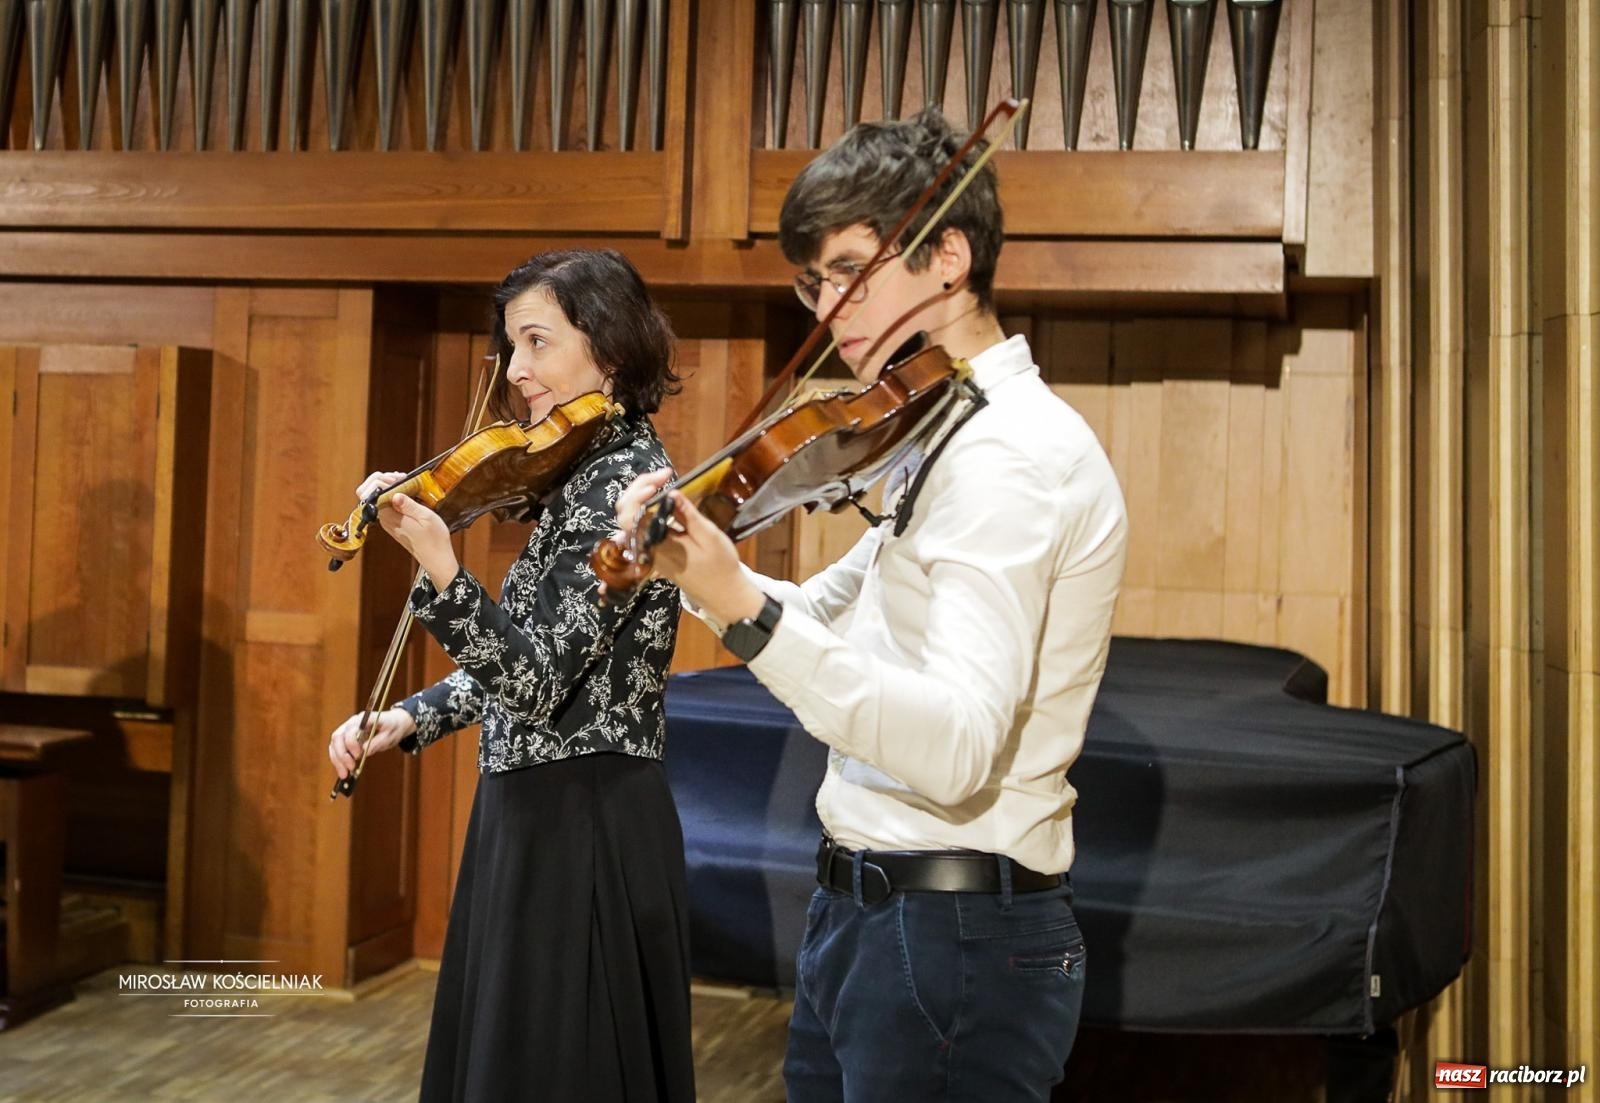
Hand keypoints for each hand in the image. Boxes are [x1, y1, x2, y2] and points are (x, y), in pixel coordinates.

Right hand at [328, 707, 416, 778]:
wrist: (394, 723)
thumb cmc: (392, 727)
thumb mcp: (390, 735)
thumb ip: (378, 742)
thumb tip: (365, 750)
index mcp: (363, 718)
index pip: (350, 729)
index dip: (351, 743)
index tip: (358, 756)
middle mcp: (352, 723)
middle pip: (338, 737)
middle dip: (342, 754)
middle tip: (350, 768)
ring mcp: (347, 730)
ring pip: (334, 744)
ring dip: (337, 760)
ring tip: (344, 774)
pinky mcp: (345, 739)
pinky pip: (336, 749)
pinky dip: (338, 761)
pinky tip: (343, 771)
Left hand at [356, 470, 457, 587]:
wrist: (436, 558)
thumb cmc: (434, 540)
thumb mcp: (426, 518)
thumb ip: (409, 505)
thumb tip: (395, 494)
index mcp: (390, 517)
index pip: (370, 494)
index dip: (380, 481)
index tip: (398, 479)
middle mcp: (385, 519)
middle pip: (370, 494)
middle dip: (382, 480)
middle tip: (401, 478)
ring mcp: (388, 522)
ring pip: (378, 497)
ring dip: (389, 485)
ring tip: (405, 482)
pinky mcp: (394, 523)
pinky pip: (387, 504)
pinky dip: (394, 494)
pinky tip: (407, 491)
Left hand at [611, 469, 764, 627]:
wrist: (723, 593)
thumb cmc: (720, 566)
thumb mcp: (709, 537)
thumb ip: (688, 515)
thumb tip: (672, 493)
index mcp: (658, 546)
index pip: (631, 516)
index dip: (639, 493)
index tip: (661, 482)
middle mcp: (647, 549)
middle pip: (625, 513)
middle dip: (640, 488)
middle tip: (665, 476)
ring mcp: (649, 551)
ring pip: (632, 519)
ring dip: (643, 496)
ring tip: (663, 481)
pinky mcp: (654, 550)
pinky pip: (642, 526)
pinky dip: (648, 507)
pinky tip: (661, 498)